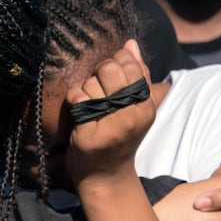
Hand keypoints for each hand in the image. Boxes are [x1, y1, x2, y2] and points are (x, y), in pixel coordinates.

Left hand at [65, 39, 155, 186]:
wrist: (106, 177)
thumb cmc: (118, 136)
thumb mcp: (135, 107)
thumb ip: (136, 74)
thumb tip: (131, 43)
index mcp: (146, 104)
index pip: (129, 63)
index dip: (114, 64)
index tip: (110, 81)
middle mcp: (133, 114)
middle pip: (108, 69)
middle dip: (97, 76)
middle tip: (97, 94)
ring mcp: (113, 126)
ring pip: (90, 84)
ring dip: (84, 92)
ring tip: (90, 110)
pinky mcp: (91, 135)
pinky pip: (77, 100)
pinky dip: (73, 102)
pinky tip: (79, 114)